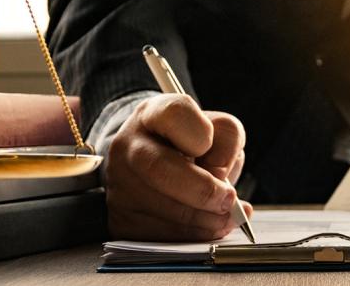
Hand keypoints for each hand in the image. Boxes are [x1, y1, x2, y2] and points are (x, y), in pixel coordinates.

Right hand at [105, 94, 254, 240]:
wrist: (152, 164)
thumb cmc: (188, 144)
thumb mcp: (214, 128)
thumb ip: (226, 142)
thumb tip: (223, 185)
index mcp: (152, 114)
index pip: (174, 114)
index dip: (201, 134)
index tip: (210, 147)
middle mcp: (128, 145)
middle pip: (159, 168)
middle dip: (202, 190)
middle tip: (230, 200)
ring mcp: (119, 184)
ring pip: (162, 208)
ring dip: (203, 219)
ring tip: (226, 216)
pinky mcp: (120, 217)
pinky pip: (159, 234)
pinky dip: (191, 235)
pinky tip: (207, 227)